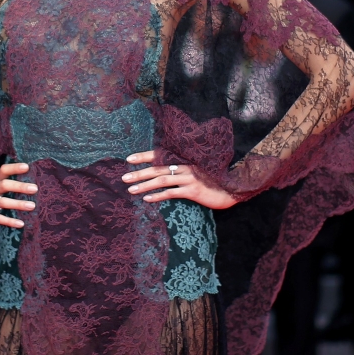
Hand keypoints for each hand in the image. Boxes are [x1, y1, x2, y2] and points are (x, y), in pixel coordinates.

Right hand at [0, 162, 36, 237]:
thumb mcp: (1, 191)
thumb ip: (13, 185)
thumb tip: (35, 183)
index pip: (3, 171)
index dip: (14, 168)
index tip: (26, 167)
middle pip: (3, 185)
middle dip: (19, 186)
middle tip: (34, 189)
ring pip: (2, 202)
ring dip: (17, 204)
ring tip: (32, 206)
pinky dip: (10, 221)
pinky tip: (21, 223)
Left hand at [121, 152, 237, 209]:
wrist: (229, 190)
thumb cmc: (210, 181)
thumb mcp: (194, 172)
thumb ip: (179, 170)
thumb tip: (161, 173)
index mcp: (183, 159)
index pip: (159, 155)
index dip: (144, 156)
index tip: (128, 159)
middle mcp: (185, 166)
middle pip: (157, 168)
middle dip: (139, 173)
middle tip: (124, 178)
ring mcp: (189, 178)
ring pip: (161, 180)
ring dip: (144, 185)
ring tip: (131, 190)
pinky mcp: (192, 190)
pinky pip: (171, 193)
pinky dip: (157, 196)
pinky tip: (147, 199)